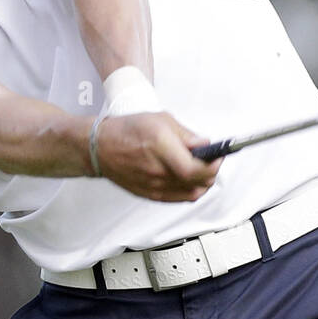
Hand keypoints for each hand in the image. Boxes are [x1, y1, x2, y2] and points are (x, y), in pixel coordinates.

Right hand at [94, 112, 221, 201]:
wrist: (100, 148)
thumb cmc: (127, 130)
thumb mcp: (161, 120)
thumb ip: (186, 135)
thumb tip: (205, 144)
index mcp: (161, 147)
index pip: (196, 169)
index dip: (212, 165)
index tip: (218, 156)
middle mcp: (157, 170)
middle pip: (197, 184)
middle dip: (211, 173)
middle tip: (212, 161)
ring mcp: (153, 186)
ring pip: (190, 194)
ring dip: (202, 183)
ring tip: (202, 169)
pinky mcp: (150, 195)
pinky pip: (178, 198)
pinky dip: (189, 190)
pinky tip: (189, 178)